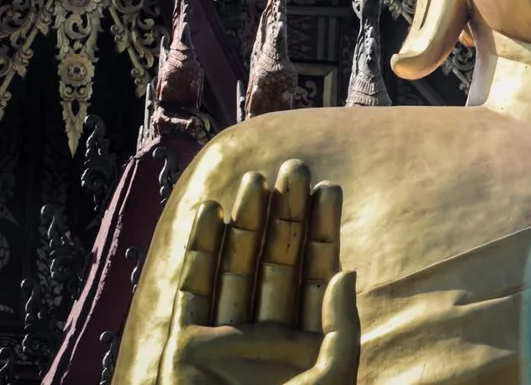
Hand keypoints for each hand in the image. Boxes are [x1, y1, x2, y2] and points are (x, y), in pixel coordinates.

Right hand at [162, 160, 358, 384]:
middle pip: (277, 263)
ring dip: (244, 224)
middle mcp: (267, 341)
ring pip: (236, 268)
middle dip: (284, 216)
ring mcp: (225, 343)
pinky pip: (192, 290)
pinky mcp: (186, 351)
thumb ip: (341, 331)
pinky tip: (208, 212)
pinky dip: (197, 250)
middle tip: (293, 167)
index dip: (322, 231)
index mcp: (307, 348)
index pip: (318, 276)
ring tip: (254, 179)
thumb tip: (345, 273)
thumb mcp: (332, 381)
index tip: (328, 188)